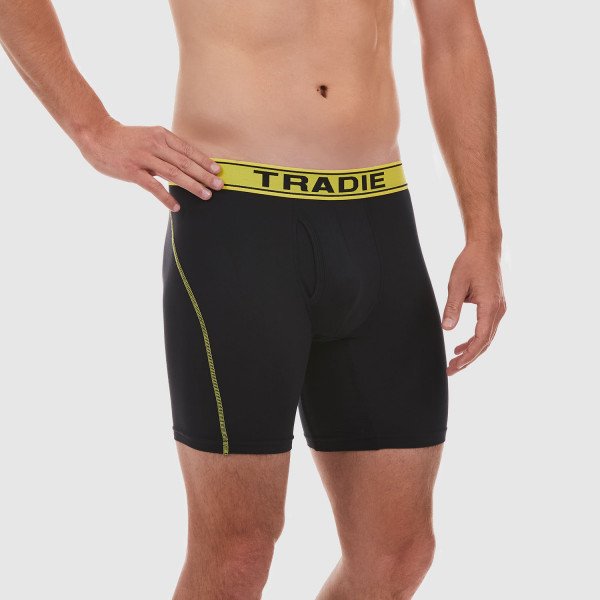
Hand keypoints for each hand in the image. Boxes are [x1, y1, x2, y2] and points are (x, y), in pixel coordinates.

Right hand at [77, 117, 222, 210]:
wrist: (97, 135)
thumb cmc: (126, 139)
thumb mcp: (149, 137)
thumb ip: (166, 149)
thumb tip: (187, 164)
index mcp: (161, 135)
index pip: (188, 150)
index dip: (204, 161)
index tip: (218, 171)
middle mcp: (155, 145)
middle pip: (185, 162)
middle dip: (204, 175)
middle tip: (219, 186)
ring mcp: (144, 158)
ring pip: (174, 174)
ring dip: (192, 186)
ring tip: (206, 196)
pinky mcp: (132, 171)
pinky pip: (153, 187)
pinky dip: (166, 197)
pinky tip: (176, 207)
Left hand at [442, 242, 505, 374]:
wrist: (486, 248)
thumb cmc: (471, 263)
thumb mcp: (456, 284)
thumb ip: (452, 307)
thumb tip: (447, 328)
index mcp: (491, 306)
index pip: (481, 338)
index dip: (468, 355)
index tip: (455, 365)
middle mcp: (499, 310)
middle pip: (485, 342)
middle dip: (468, 359)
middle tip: (450, 370)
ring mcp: (499, 308)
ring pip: (486, 337)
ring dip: (471, 351)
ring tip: (454, 361)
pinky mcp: (495, 306)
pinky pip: (486, 329)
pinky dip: (474, 340)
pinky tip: (461, 346)